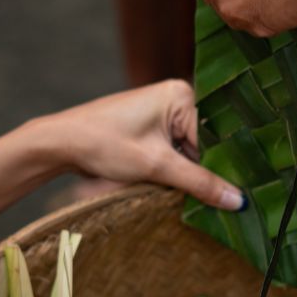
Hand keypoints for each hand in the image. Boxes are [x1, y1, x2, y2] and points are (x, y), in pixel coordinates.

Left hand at [36, 80, 244, 210]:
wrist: (59, 143)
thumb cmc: (103, 143)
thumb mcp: (156, 166)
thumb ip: (200, 183)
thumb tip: (238, 201)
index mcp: (181, 95)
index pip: (216, 136)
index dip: (222, 166)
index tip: (234, 194)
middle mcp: (176, 98)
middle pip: (205, 144)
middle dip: (204, 171)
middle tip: (216, 199)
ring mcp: (163, 113)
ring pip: (191, 152)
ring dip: (187, 174)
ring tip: (186, 192)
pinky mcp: (152, 128)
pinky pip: (176, 152)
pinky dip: (174, 171)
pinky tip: (172, 186)